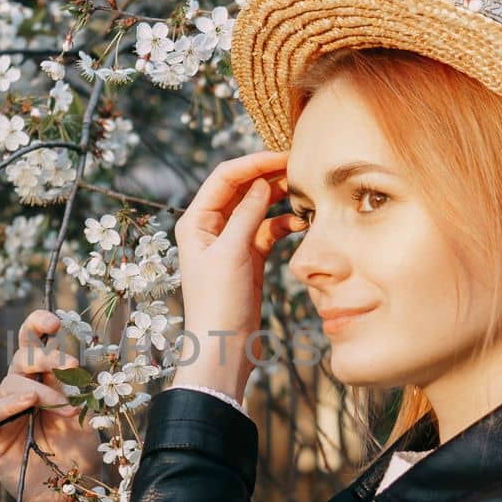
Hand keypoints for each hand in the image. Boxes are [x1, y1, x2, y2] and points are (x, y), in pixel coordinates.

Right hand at [0, 308, 105, 501]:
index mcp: (43, 379)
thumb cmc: (77, 456)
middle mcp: (20, 390)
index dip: (37, 325)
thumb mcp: (82, 417)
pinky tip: (26, 402)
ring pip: (11, 383)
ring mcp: (3, 412)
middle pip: (22, 357)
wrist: (68, 497)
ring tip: (65, 409)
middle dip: (47, 357)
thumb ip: (71, 390)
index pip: (32, 342)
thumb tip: (67, 365)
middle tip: (71, 368)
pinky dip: (5, 405)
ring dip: (42, 391)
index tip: (54, 322)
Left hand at [171, 150, 304, 397]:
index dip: (254, 162)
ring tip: (305, 192)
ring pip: (258, 207)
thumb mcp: (232, 252)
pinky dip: (284, 224)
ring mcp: (231, 242)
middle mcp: (211, 227)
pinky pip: (268, 230)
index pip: (225, 177)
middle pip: (242, 188)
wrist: (224, 346)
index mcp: (196, 220)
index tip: (284, 155)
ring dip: (279, 198)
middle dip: (269, 175)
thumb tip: (263, 182)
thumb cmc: (219, 302)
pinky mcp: (249, 258)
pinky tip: (302, 223)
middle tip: (302, 167)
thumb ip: (247, 214)